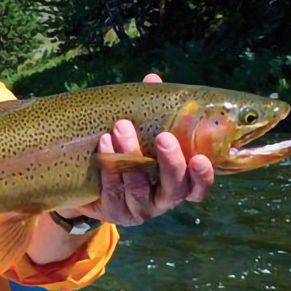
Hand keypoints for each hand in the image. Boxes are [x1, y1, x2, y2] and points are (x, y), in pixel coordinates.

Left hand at [60, 73, 213, 225]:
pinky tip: (105, 143)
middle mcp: (161, 201)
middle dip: (170, 162)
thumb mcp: (142, 134)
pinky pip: (112, 189)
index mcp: (177, 184)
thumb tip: (153, 79)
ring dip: (130, 154)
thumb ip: (153, 112)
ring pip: (138, 186)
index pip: (197, 188)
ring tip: (121, 127)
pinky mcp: (112, 211)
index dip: (202, 177)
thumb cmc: (126, 154)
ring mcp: (137, 209)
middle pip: (173, 188)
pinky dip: (109, 165)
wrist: (88, 184)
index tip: (201, 159)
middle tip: (164, 137)